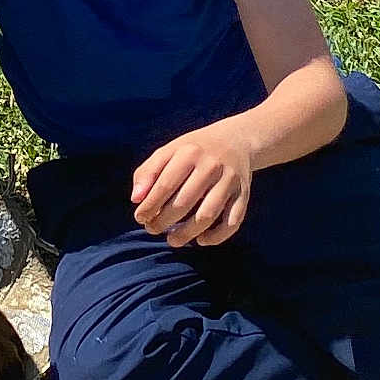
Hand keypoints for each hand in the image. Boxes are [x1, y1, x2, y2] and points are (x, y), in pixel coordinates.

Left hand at [131, 124, 252, 247]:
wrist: (236, 140)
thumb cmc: (193, 150)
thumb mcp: (168, 151)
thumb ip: (148, 172)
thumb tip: (135, 200)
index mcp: (189, 153)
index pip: (165, 185)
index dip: (150, 205)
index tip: (140, 218)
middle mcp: (211, 166)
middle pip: (184, 202)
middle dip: (164, 221)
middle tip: (152, 229)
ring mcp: (230, 181)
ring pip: (207, 215)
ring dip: (187, 233)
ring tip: (172, 240)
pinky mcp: (243, 194)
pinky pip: (232, 222)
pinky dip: (217, 236)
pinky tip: (201, 240)